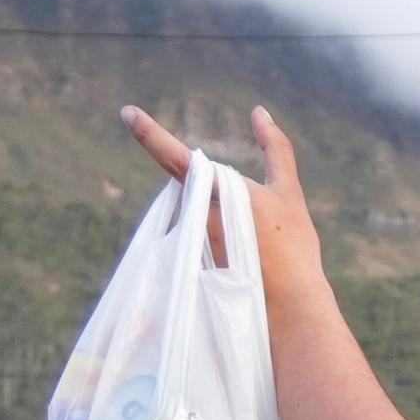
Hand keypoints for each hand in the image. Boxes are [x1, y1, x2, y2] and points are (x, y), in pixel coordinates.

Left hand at [121, 103, 325, 294]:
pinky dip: (214, 239)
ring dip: (216, 217)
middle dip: (216, 193)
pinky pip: (194, 237)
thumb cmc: (292, 247)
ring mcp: (190, 239)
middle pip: (191, 186)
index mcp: (214, 190)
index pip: (174, 156)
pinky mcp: (191, 261)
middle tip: (255, 226)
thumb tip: (261, 112)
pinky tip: (241, 259)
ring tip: (252, 247)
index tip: (127, 113)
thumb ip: (276, 149)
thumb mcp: (289, 192)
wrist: (289, 307)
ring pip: (193, 212)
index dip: (149, 133)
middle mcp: (194, 213)